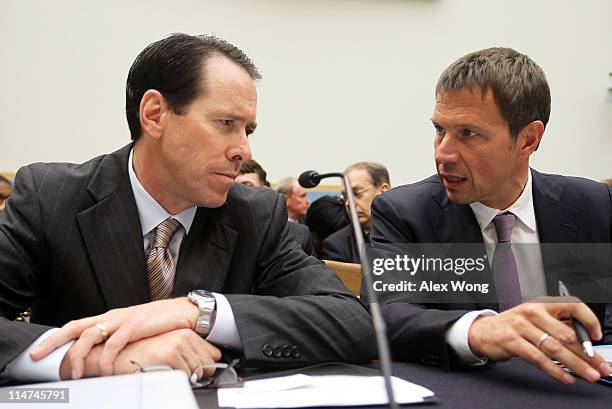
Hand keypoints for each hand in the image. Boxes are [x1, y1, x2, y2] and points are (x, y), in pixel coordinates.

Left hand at [34, 298, 198, 377]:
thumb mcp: (135, 330)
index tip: (40, 350)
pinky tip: (108, 371)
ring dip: (80, 356)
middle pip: (75, 328)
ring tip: (78, 374)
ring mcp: (122, 320)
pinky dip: (107, 359)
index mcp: (111, 317)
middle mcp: (113, 316)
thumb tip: (105, 355)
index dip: (56, 337)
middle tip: (39, 357)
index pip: (77, 325)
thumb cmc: (162, 322)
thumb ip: (119, 339)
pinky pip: (114, 344)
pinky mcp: (135, 325)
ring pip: (90, 336)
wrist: (185, 313)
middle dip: (54, 342)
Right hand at [468, 298, 611, 383]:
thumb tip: (585, 344)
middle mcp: (532, 312)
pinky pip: (538, 358)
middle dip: (588, 353)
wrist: (483, 331)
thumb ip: (557, 327)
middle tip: (601, 366)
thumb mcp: (535, 320)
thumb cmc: (513, 326)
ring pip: (554, 348)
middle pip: (566, 333)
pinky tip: (566, 378)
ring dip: (576, 364)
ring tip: (589, 375)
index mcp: (541, 304)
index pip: (571, 306)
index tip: (596, 336)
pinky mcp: (512, 342)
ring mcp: (521, 327)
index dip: (588, 320)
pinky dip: (555, 370)